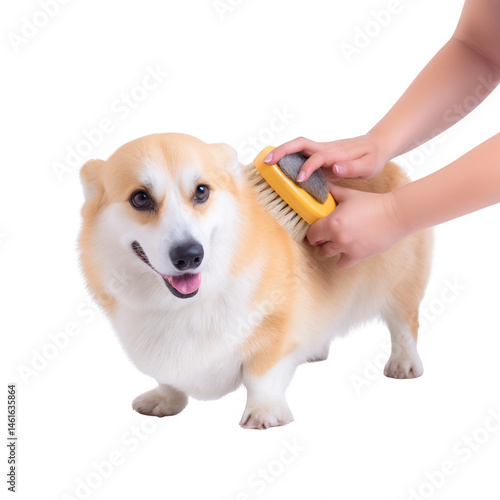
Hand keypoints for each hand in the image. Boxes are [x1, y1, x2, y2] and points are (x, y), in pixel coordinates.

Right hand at [264, 134, 388, 182]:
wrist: (376, 145)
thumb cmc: (372, 158)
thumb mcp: (368, 166)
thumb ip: (352, 168)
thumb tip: (335, 167)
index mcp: (336, 153)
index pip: (317, 157)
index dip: (307, 167)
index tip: (300, 180)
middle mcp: (325, 148)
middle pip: (299, 144)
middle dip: (282, 151)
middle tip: (267, 162)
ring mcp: (321, 150)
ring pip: (297, 147)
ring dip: (281, 152)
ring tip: (266, 163)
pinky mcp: (319, 155)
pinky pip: (299, 154)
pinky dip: (286, 158)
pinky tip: (278, 168)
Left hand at [307, 184, 405, 267]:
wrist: (395, 215)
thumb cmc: (372, 203)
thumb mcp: (348, 194)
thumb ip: (331, 191)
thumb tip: (319, 183)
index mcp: (332, 222)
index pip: (312, 233)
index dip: (313, 232)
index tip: (316, 229)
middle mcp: (337, 238)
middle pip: (318, 246)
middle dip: (320, 241)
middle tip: (326, 236)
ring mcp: (347, 249)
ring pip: (327, 255)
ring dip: (329, 249)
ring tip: (335, 242)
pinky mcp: (357, 256)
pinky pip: (342, 264)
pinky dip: (341, 259)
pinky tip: (345, 251)